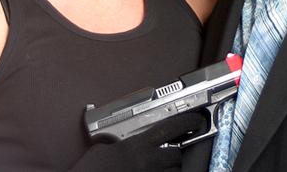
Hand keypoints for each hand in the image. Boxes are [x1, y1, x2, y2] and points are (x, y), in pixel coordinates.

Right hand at [73, 112, 206, 171]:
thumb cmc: (89, 171)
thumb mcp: (101, 149)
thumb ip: (116, 141)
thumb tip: (118, 141)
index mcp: (136, 146)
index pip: (171, 127)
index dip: (188, 121)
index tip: (198, 120)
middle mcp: (148, 162)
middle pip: (177, 155)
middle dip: (174, 155)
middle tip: (166, 156)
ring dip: (169, 171)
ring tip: (156, 170)